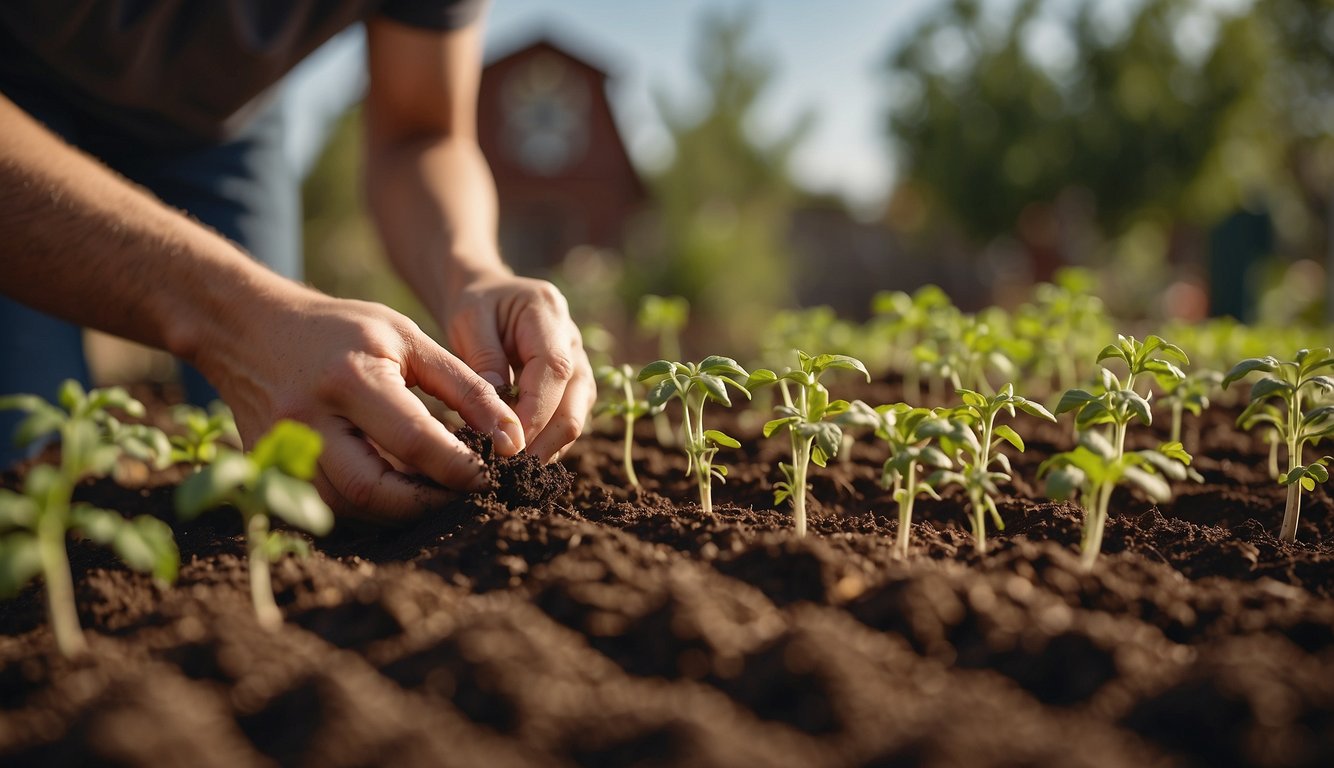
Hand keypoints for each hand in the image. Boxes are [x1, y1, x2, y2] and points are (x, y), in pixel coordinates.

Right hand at [198, 286, 525, 520]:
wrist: (249, 330)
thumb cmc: (341, 329)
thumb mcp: (407, 338)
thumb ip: (463, 386)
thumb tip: (511, 437)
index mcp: (350, 379)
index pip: (414, 440)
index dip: (461, 467)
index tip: (495, 473)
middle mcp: (311, 420)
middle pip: (376, 490)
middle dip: (429, 504)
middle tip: (468, 496)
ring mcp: (285, 451)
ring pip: (351, 508)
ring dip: (402, 512)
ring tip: (440, 494)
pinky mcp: (275, 470)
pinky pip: (330, 507)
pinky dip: (372, 508)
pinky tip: (401, 492)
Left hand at [442, 270, 595, 460]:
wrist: (490, 295)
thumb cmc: (477, 305)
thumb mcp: (468, 320)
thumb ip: (484, 361)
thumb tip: (498, 413)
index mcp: (548, 314)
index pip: (555, 370)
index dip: (536, 411)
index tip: (508, 444)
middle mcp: (573, 340)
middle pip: (578, 400)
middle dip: (548, 440)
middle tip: (512, 471)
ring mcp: (579, 363)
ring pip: (577, 415)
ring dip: (548, 446)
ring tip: (514, 472)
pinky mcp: (573, 386)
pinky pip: (567, 419)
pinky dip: (546, 442)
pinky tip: (519, 459)